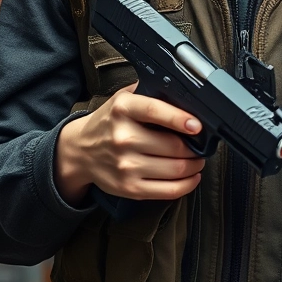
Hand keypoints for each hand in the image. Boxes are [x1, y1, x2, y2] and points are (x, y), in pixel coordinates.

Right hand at [55, 84, 204, 204]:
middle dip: (196, 148)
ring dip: (195, 165)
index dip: (179, 118)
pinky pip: (168, 191)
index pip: (154, 111)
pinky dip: (188, 184)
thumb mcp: (123, 98)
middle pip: (173, 146)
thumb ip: (149, 91)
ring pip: (175, 169)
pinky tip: (192, 176)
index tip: (197, 125)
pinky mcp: (129, 188)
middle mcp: (123, 138)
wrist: (78, 151)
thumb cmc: (109, 122)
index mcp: (123, 110)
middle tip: (203, 146)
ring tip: (198, 160)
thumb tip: (183, 92)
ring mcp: (125, 165)